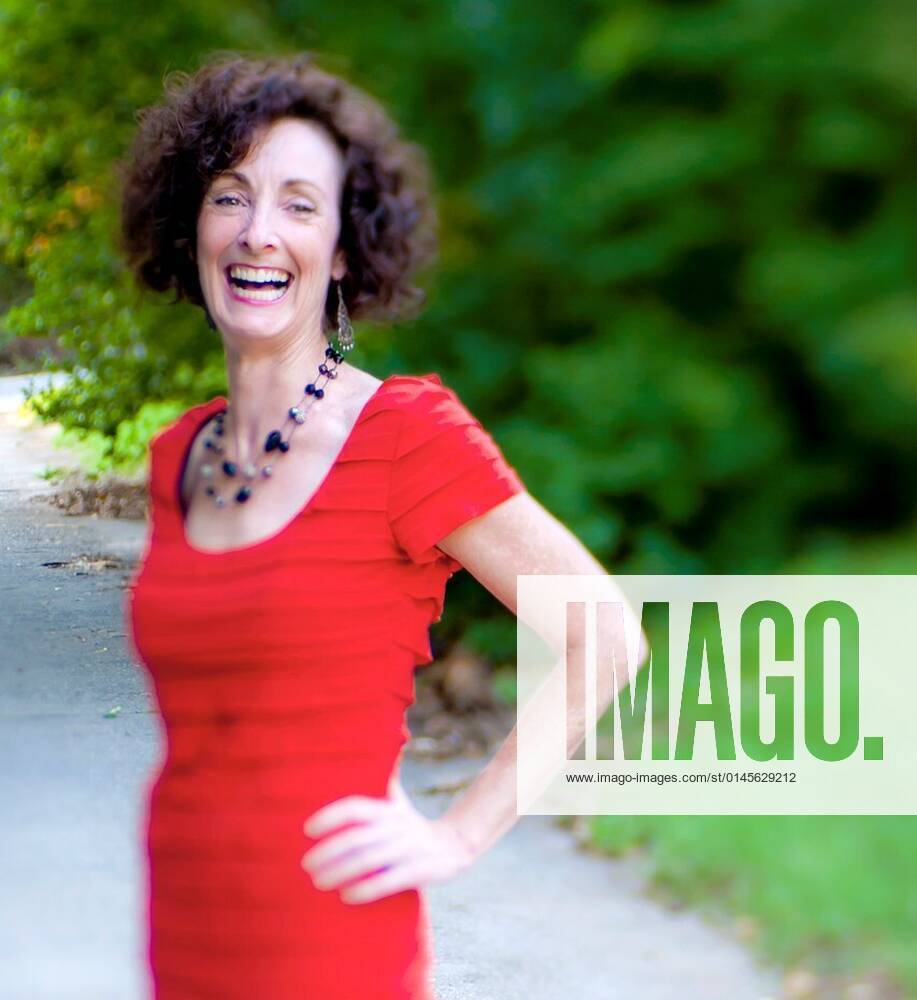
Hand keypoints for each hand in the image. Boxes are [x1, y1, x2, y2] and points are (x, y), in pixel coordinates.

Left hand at [301, 771, 476, 904]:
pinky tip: (346, 896)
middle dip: (329, 851)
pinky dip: (365, 890)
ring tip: (319, 882)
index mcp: (388, 809)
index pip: (356, 808)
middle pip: (358, 837)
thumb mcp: (396, 803)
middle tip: (306, 864)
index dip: (331, 817)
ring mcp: (409, 848)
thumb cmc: (412, 824)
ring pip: (370, 861)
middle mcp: (398, 825)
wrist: (455, 843)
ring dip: (341, 872)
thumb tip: (353, 762)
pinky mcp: (419, 871)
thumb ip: (376, 788)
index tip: (308, 829)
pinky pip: (388, 882)